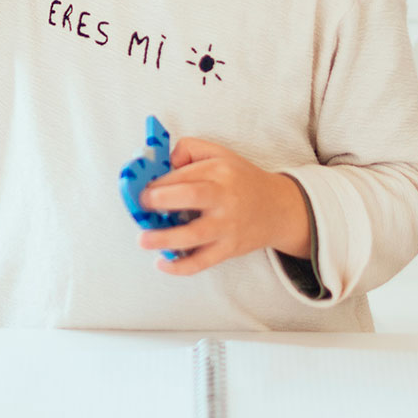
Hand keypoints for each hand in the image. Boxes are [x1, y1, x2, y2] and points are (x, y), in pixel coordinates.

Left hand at [137, 137, 312, 274]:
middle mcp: (224, 198)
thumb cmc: (241, 180)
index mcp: (219, 171)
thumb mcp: (220, 154)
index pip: (184, 174)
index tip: (140, 189)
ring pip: (194, 235)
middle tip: (141, 206)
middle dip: (162, 200)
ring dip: (165, 239)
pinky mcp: (228, 249)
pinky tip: (162, 263)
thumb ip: (189, 150)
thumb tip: (162, 164)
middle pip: (191, 196)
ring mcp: (226, 226)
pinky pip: (202, 261)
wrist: (278, 208)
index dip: (158, 182)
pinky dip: (181, 266)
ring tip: (143, 240)